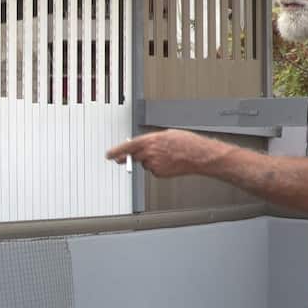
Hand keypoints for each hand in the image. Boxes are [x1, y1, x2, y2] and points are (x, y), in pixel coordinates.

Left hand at [104, 129, 229, 177]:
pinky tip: (168, 162)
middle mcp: (150, 153)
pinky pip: (153, 170)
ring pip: (144, 163)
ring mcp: (154, 164)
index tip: (108, 155)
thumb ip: (151, 139)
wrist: (198, 155)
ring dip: (149, 160)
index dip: (116, 151)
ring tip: (165, 155)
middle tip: (128, 158)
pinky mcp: (159, 173)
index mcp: (150, 140)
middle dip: (131, 157)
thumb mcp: (165, 134)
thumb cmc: (186, 142)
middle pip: (134, 156)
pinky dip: (157, 167)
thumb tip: (142, 143)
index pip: (127, 146)